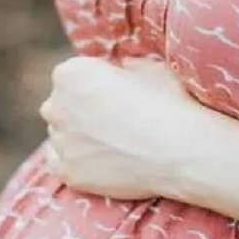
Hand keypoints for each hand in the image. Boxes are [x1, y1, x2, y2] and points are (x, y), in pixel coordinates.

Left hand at [38, 53, 217, 200]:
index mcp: (72, 73)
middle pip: (63, 105)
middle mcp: (57, 105)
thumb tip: (121, 70)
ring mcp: (60, 142)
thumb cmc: (169, 104)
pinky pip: (60, 164)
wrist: (182, 153)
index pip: (76, 75)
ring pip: (62, 135)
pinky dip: (76, 162)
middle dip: (82, 110)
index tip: (121, 94)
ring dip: (79, 136)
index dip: (99, 84)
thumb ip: (124, 66)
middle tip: (116, 120)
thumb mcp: (149, 68)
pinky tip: (101, 161)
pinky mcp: (68, 173)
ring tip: (116, 144)